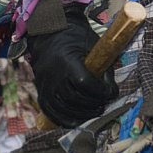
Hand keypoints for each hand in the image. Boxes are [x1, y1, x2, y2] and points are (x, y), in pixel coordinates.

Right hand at [28, 7, 118, 127]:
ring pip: (63, 108)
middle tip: (105, 103)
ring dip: (82, 114)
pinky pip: (51, 111)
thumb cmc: (75, 38)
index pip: (85, 83)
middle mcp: (53, 75)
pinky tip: (78, 119)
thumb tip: (111, 90)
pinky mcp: (40, 91)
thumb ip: (101, 68)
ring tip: (96, 111)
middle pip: (74, 98)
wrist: (49, 34)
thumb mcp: (92, 46)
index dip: (101, 91)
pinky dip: (65, 119)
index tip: (111, 92)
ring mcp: (44, 85)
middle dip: (93, 104)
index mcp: (66, 61)